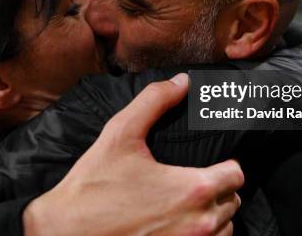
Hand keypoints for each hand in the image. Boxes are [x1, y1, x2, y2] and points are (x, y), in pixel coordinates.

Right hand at [23, 73, 243, 235]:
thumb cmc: (93, 186)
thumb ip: (154, 102)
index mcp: (192, 189)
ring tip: (190, 205)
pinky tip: (180, 225)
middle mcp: (199, 224)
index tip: (212, 163)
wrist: (65, 232)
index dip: (226, 165)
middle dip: (219, 189)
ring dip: (214, 217)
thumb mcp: (120, 133)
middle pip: (232, 203)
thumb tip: (181, 82)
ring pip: (224, 230)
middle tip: (196, 180)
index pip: (235, 175)